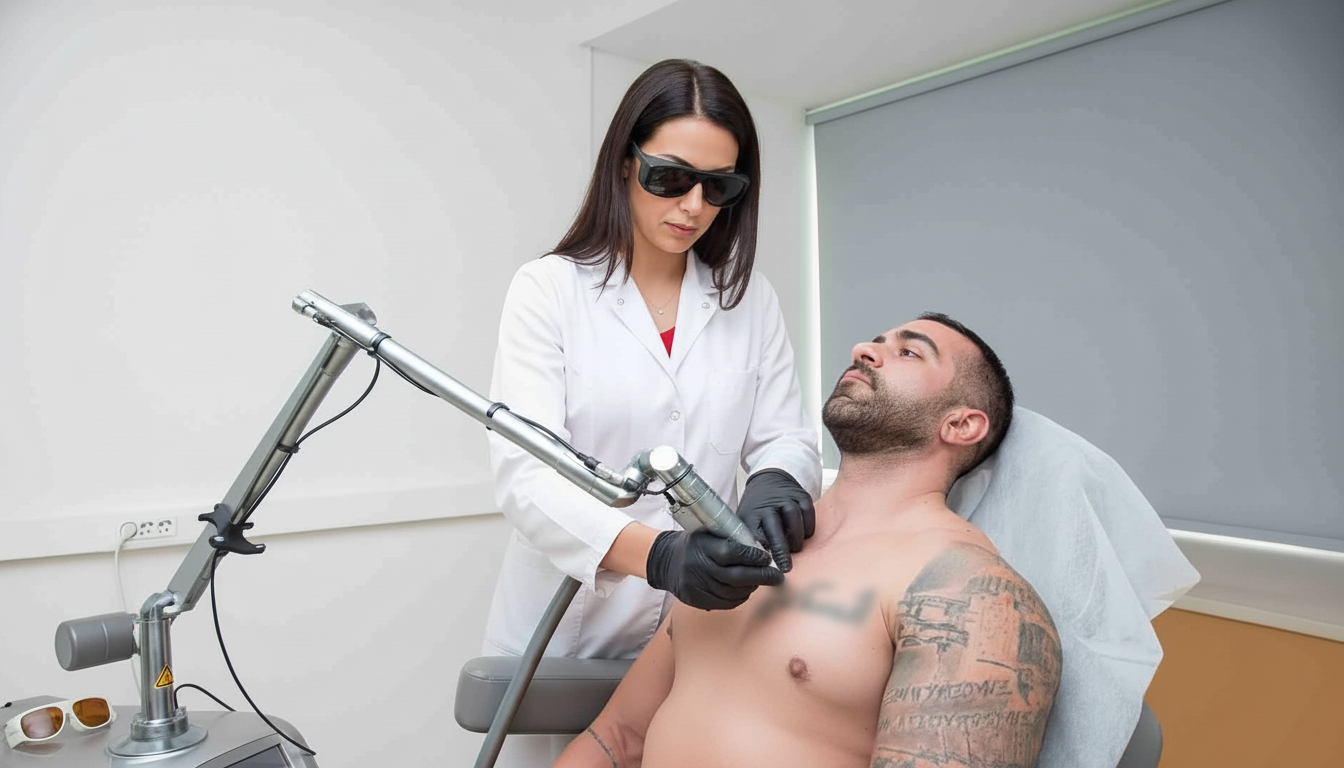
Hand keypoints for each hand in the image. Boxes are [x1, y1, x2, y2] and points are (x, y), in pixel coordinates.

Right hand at [646, 529, 782, 609]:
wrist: (664, 560)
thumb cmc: (693, 544)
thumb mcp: (708, 533)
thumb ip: (730, 539)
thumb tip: (760, 547)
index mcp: (703, 547)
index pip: (733, 553)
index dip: (753, 557)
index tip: (767, 558)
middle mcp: (699, 567)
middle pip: (736, 577)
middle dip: (762, 577)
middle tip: (777, 577)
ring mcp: (697, 586)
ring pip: (733, 593)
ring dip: (751, 588)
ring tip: (760, 581)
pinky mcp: (696, 600)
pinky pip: (724, 603)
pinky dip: (739, 598)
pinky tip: (746, 591)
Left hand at [735, 469, 815, 571]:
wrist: (769, 480)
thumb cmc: (756, 510)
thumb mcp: (745, 522)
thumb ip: (748, 541)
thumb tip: (752, 567)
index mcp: (751, 513)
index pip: (754, 533)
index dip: (760, 550)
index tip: (765, 565)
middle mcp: (768, 504)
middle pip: (775, 527)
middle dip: (781, 550)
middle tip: (786, 568)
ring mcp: (786, 497)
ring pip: (794, 518)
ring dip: (796, 538)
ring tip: (794, 548)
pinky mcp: (801, 495)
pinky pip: (808, 513)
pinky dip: (808, 527)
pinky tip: (803, 535)